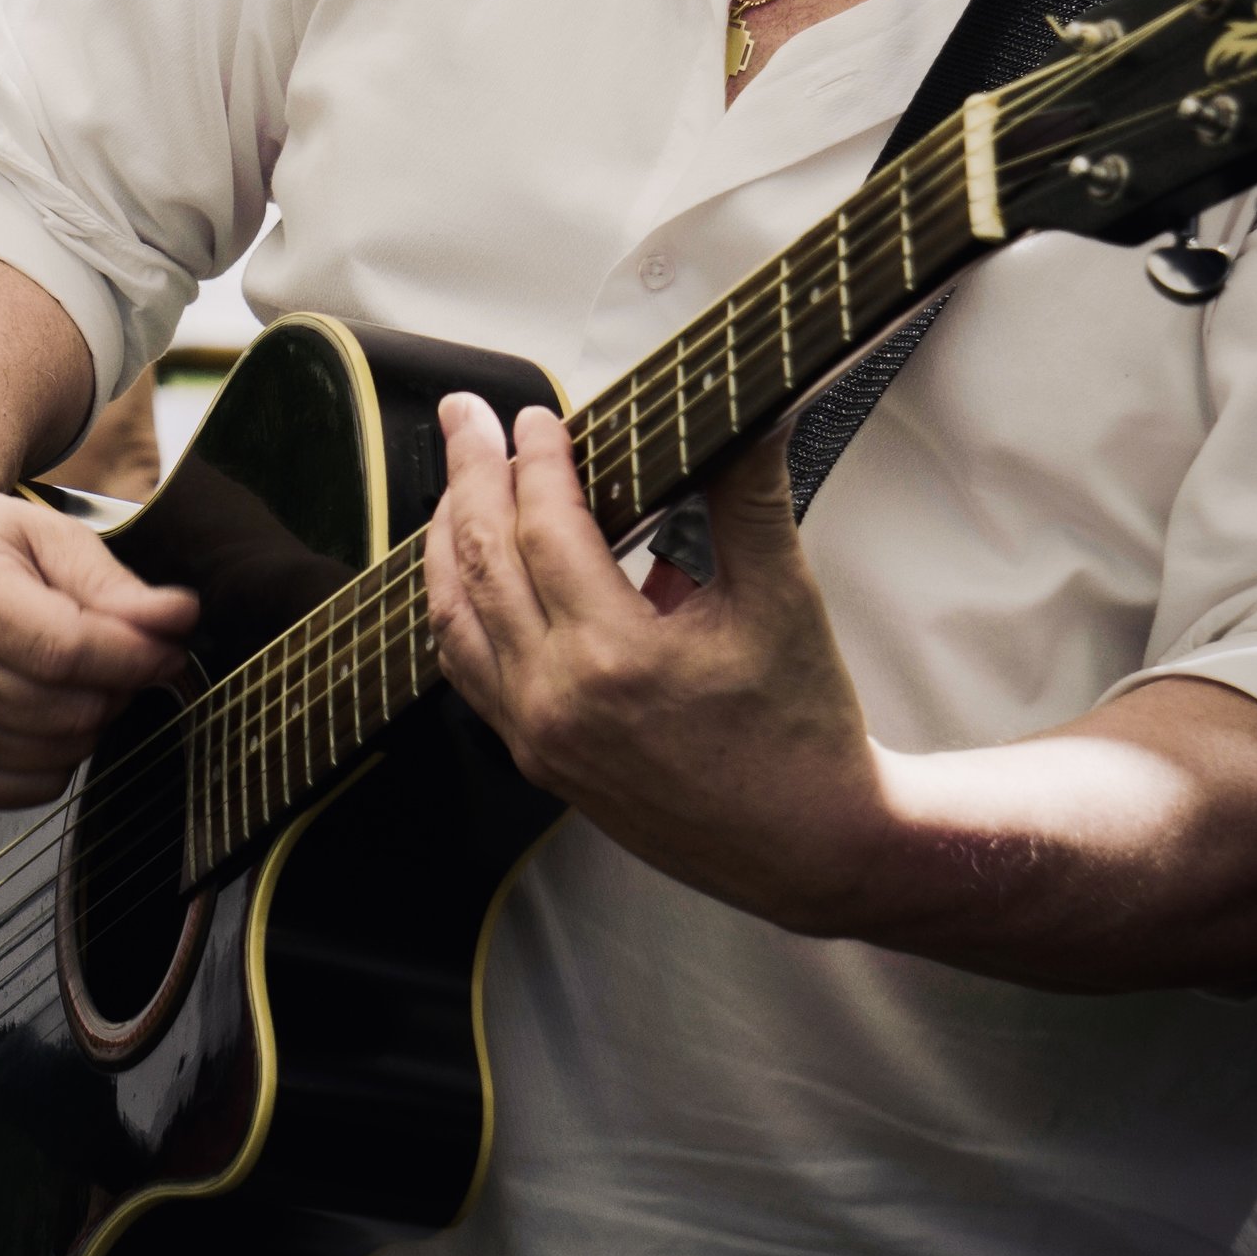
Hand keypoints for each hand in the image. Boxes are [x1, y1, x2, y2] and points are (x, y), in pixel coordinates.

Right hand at [0, 478, 197, 805]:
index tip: (168, 644)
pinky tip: (37, 709)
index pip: (68, 650)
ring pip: (57, 754)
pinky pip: (28, 788)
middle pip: (68, 709)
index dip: (135, 655)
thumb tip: (178, 619)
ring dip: (89, 719)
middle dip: (117, 684)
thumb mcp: (45, 534)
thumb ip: (114, 583)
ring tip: (73, 675)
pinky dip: (54, 757)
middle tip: (118, 654)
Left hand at [424, 399, 888, 931]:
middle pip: (482, 560)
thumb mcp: (784, 601)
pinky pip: (468, 670)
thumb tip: (751, 411)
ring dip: (447, 539)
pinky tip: (467, 572)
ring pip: (454, 617)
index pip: (546, 528)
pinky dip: (456, 608)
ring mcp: (538, 736)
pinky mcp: (537, 760)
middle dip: (468, 474)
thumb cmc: (803, 727)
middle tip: (463, 414)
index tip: (537, 414)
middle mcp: (558, 699)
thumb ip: (750, 497)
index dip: (536, 459)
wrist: (809, 844)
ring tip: (455, 481)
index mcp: (617, 656)